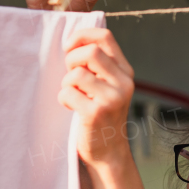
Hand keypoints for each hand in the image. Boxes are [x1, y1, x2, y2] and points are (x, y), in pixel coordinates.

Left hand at [59, 27, 135, 166]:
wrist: (108, 151)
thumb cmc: (101, 114)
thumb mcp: (107, 86)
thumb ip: (98, 65)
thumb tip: (72, 42)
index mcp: (125, 71)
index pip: (105, 37)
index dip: (82, 36)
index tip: (69, 47)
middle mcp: (123, 82)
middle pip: (90, 52)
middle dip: (71, 61)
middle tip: (71, 77)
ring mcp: (112, 98)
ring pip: (76, 74)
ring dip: (66, 84)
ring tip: (73, 95)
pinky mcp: (97, 113)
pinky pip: (68, 93)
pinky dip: (64, 99)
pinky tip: (72, 108)